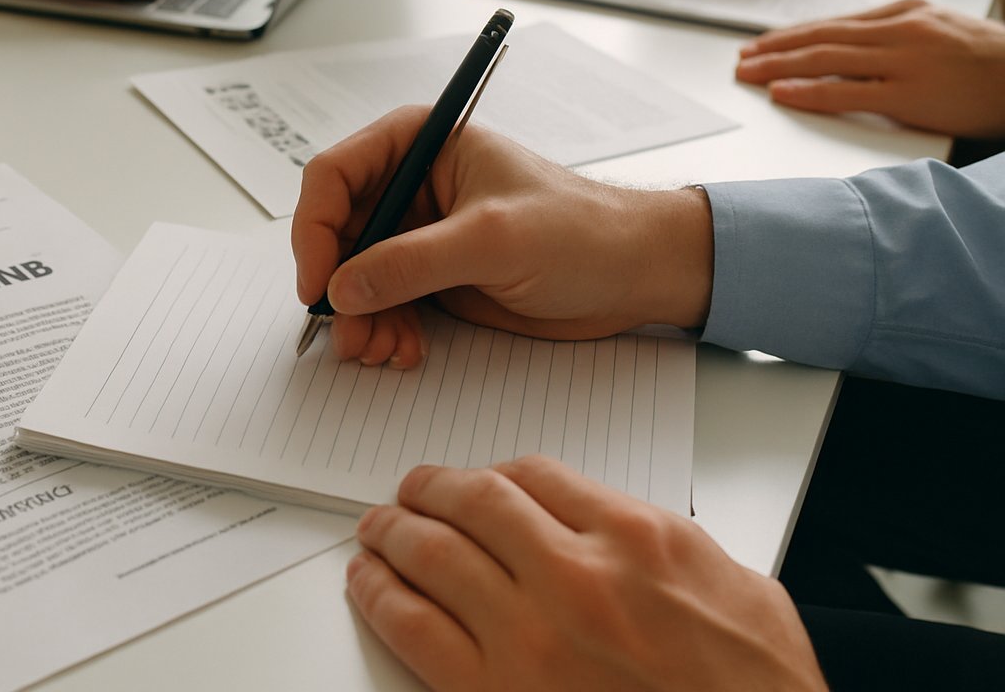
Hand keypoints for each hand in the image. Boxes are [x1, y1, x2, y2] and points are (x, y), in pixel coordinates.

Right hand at [290, 106, 712, 368]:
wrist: (633, 274)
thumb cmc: (582, 231)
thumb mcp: (493, 241)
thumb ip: (412, 262)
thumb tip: (343, 288)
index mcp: (421, 143)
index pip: (334, 175)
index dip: (314, 229)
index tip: (318, 283)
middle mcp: (411, 184)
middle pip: (336, 232)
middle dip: (338, 287)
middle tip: (350, 334)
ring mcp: (420, 232)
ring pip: (355, 276)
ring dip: (359, 318)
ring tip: (380, 351)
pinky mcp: (433, 275)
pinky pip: (383, 303)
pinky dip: (383, 330)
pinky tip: (403, 350)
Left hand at [348, 458, 826, 691]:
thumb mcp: (740, 590)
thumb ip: (664, 545)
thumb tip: (614, 527)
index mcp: (636, 540)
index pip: (537, 475)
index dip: (497, 472)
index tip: (482, 480)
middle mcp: (576, 577)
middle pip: (475, 503)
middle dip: (433, 488)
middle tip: (413, 489)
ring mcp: (529, 638)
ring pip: (433, 554)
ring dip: (393, 532)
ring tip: (378, 528)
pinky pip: (413, 629)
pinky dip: (380, 595)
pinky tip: (369, 582)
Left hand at [736, 0, 1004, 137]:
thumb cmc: (988, 61)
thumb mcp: (940, 29)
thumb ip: (895, 33)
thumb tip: (846, 44)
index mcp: (905, 12)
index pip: (834, 23)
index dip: (790, 34)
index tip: (759, 42)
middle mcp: (900, 30)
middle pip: (821, 37)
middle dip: (774, 48)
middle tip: (740, 58)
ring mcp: (904, 61)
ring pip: (825, 59)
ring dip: (778, 67)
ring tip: (747, 73)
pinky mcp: (909, 95)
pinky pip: (846, 91)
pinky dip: (808, 90)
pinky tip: (781, 91)